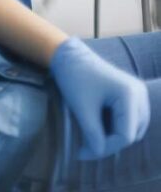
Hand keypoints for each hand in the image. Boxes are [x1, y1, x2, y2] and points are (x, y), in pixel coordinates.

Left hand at [50, 37, 149, 158]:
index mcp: (129, 94)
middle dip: (109, 144)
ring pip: (133, 131)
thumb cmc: (74, 78)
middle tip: (85, 147)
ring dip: (113, 137)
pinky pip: (131, 122)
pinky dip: (116, 128)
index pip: (125, 136)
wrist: (70, 56)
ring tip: (91, 136)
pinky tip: (99, 126)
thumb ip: (93, 135)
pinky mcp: (133, 95)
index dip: (106, 148)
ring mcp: (139, 94)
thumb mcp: (82, 109)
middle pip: (131, 135)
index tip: (82, 151)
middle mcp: (139, 94)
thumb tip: (98, 154)